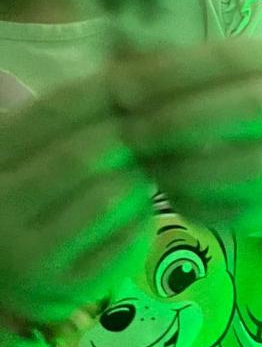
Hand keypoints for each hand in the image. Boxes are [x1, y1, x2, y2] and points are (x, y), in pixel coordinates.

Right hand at [0, 73, 154, 329]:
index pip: (51, 112)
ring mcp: (32, 257)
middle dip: (130, 132)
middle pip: (85, 153)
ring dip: (140, 174)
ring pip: (112, 196)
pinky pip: (128, 239)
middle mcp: (0, 212)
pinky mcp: (68, 288)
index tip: (139, 77)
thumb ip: (70, 110)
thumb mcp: (33, 148)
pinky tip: (137, 209)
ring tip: (145, 166)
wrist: (4, 279)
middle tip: (160, 122)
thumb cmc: (29, 193)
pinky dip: (144, 216)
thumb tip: (131, 58)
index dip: (101, 89)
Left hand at [108, 34, 261, 235]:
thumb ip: (190, 71)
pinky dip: (208, 206)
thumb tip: (121, 53)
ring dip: (191, 169)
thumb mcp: (242, 84)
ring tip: (149, 170)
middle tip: (131, 134)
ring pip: (251, 165)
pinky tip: (174, 199)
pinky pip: (250, 209)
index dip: (176, 70)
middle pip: (248, 107)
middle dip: (182, 120)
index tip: (124, 86)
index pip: (231, 59)